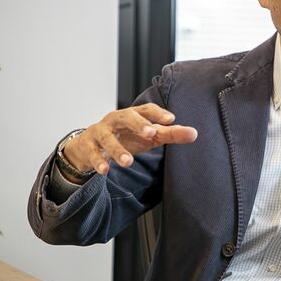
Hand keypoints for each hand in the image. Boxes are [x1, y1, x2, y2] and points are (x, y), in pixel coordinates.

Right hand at [63, 103, 197, 175]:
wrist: (90, 145)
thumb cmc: (125, 137)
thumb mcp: (148, 136)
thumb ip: (170, 134)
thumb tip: (194, 133)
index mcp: (133, 115)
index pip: (146, 109)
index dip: (158, 113)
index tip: (171, 120)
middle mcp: (115, 119)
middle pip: (125, 116)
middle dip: (138, 124)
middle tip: (151, 133)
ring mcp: (100, 131)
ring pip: (107, 137)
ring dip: (117, 149)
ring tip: (128, 162)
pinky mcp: (87, 145)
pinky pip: (91, 152)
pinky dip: (98, 161)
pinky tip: (105, 170)